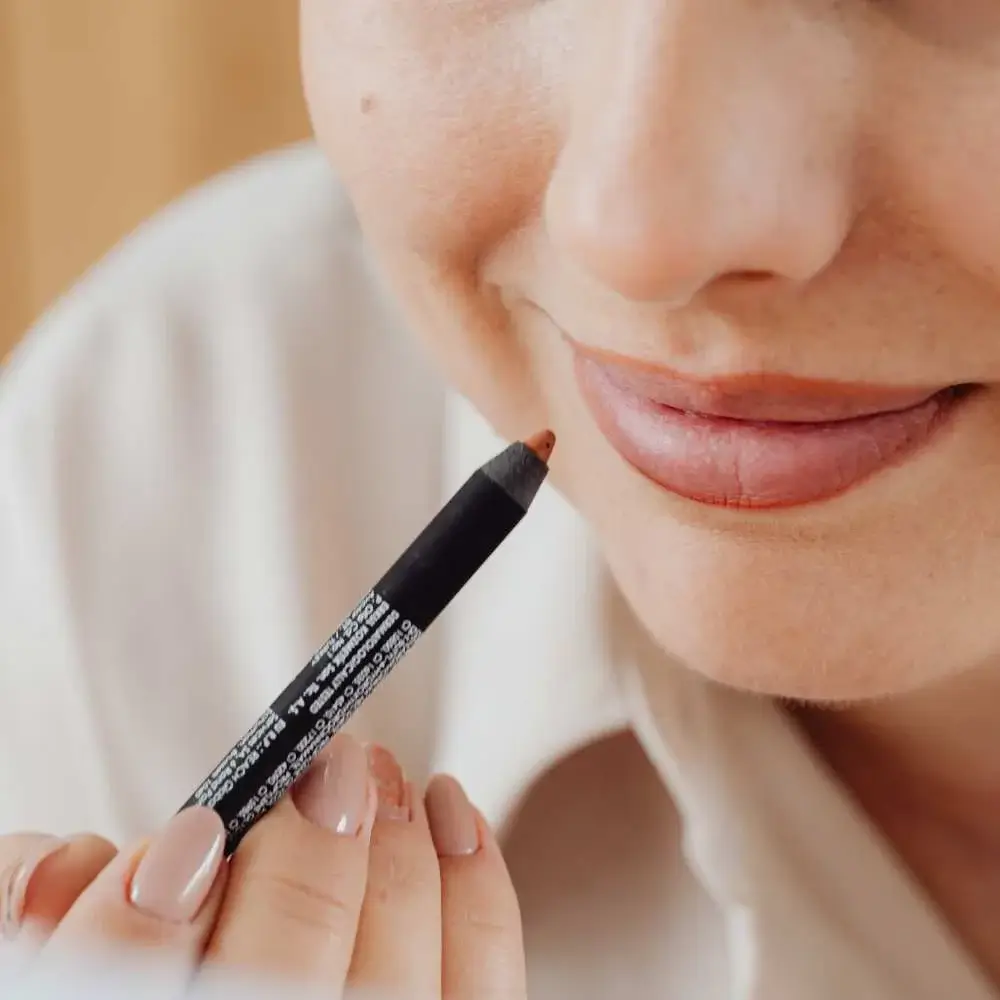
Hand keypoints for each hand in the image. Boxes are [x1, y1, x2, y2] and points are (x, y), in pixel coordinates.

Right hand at [1, 736, 526, 998]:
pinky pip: (482, 984)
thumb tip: (68, 860)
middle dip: (312, 851)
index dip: (148, 913)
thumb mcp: (53, 952)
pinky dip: (476, 886)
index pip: (120, 989)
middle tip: (327, 763)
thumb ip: (32, 907)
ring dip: (396, 852)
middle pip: (281, 976)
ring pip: (391, 976)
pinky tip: (450, 809)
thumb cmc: (153, 969)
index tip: (196, 832)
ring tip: (377, 771)